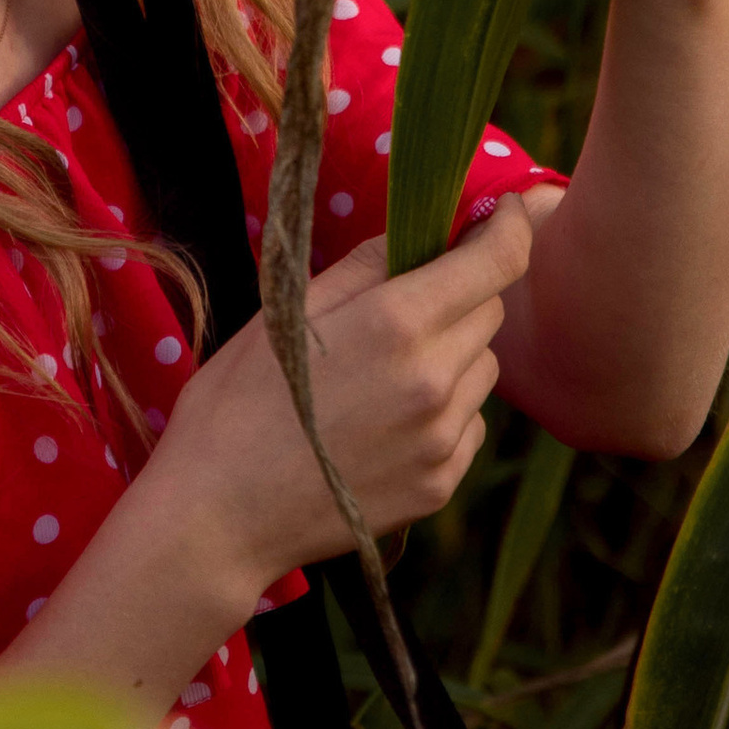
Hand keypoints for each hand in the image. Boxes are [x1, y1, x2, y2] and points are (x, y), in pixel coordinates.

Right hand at [144, 189, 561, 618]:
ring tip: (383, 376)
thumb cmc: (235, 403)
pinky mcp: (441, 485)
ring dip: (453, 356)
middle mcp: (435, 380)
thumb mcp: (286, 311)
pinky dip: (445, 412)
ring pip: (484, 370)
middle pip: (490, 313)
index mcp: (395, 323)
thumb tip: (418, 234)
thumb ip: (364, 265)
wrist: (217, 516)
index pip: (498, 260)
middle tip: (401, 307)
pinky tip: (385, 424)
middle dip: (461, 295)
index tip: (506, 212)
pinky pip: (470, 425)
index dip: (511, 226)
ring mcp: (442, 439)